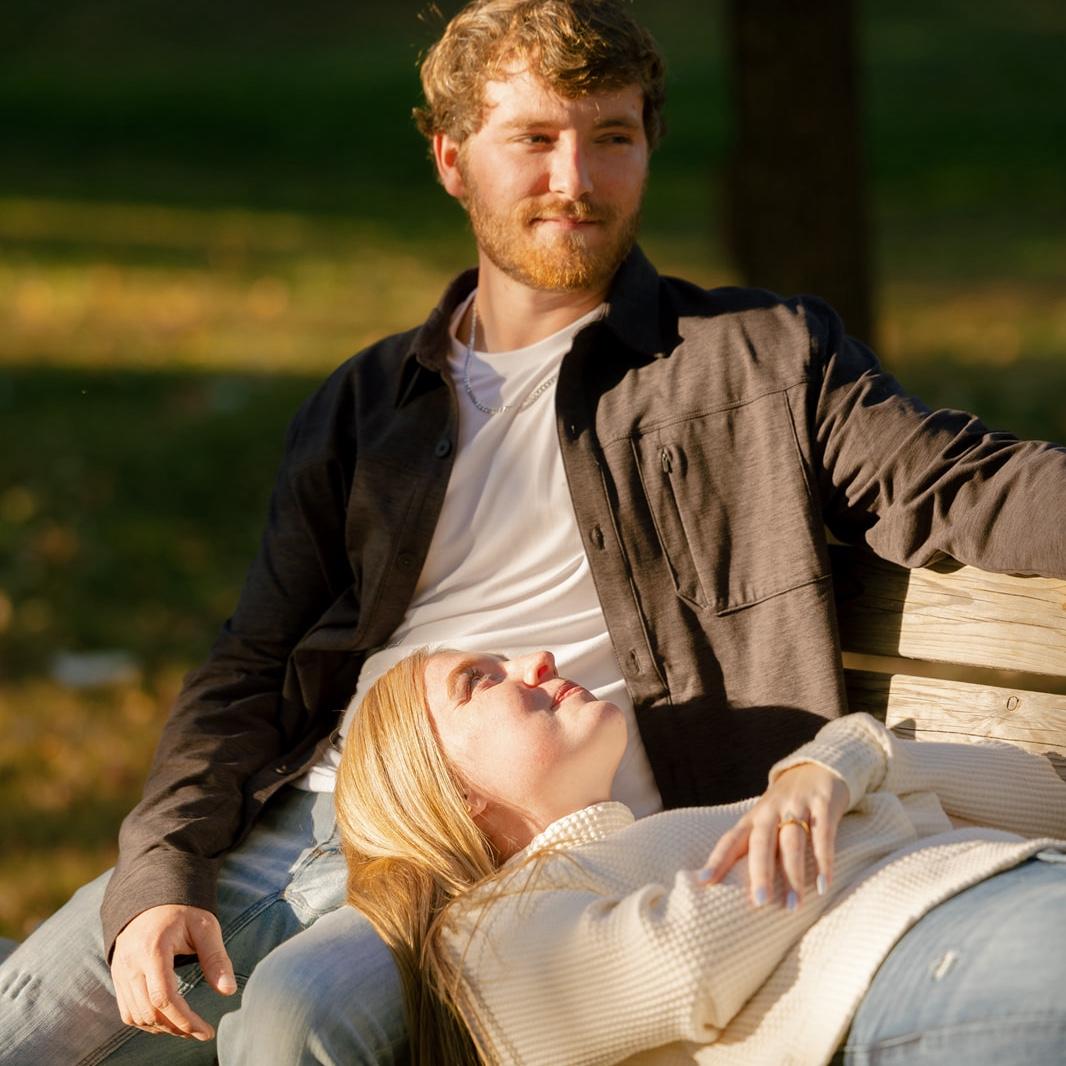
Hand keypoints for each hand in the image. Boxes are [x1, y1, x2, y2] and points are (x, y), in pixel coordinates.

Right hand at [111, 904, 235, 1039]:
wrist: (151, 897)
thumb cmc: (183, 911)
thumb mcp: (205, 926)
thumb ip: (216, 958)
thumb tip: (229, 991)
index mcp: (153, 950)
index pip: (164, 997)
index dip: (185, 1020)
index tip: (206, 1032)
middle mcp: (131, 964)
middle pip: (150, 1012)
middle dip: (177, 1028)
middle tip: (201, 1032)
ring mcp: (120, 972)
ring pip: (137, 1016)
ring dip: (162, 1028)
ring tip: (188, 1027)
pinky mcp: (118, 977)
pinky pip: (127, 1012)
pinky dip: (146, 1022)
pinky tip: (167, 1020)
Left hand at [699, 763, 848, 908]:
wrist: (817, 766)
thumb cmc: (786, 805)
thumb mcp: (766, 820)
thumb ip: (755, 847)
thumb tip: (737, 887)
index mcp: (753, 818)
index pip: (731, 839)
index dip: (717, 859)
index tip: (702, 882)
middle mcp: (771, 811)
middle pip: (761, 842)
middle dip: (760, 872)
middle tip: (760, 902)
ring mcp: (797, 806)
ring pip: (792, 842)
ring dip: (793, 875)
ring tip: (794, 906)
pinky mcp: (823, 804)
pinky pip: (823, 835)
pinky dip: (823, 861)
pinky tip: (822, 886)